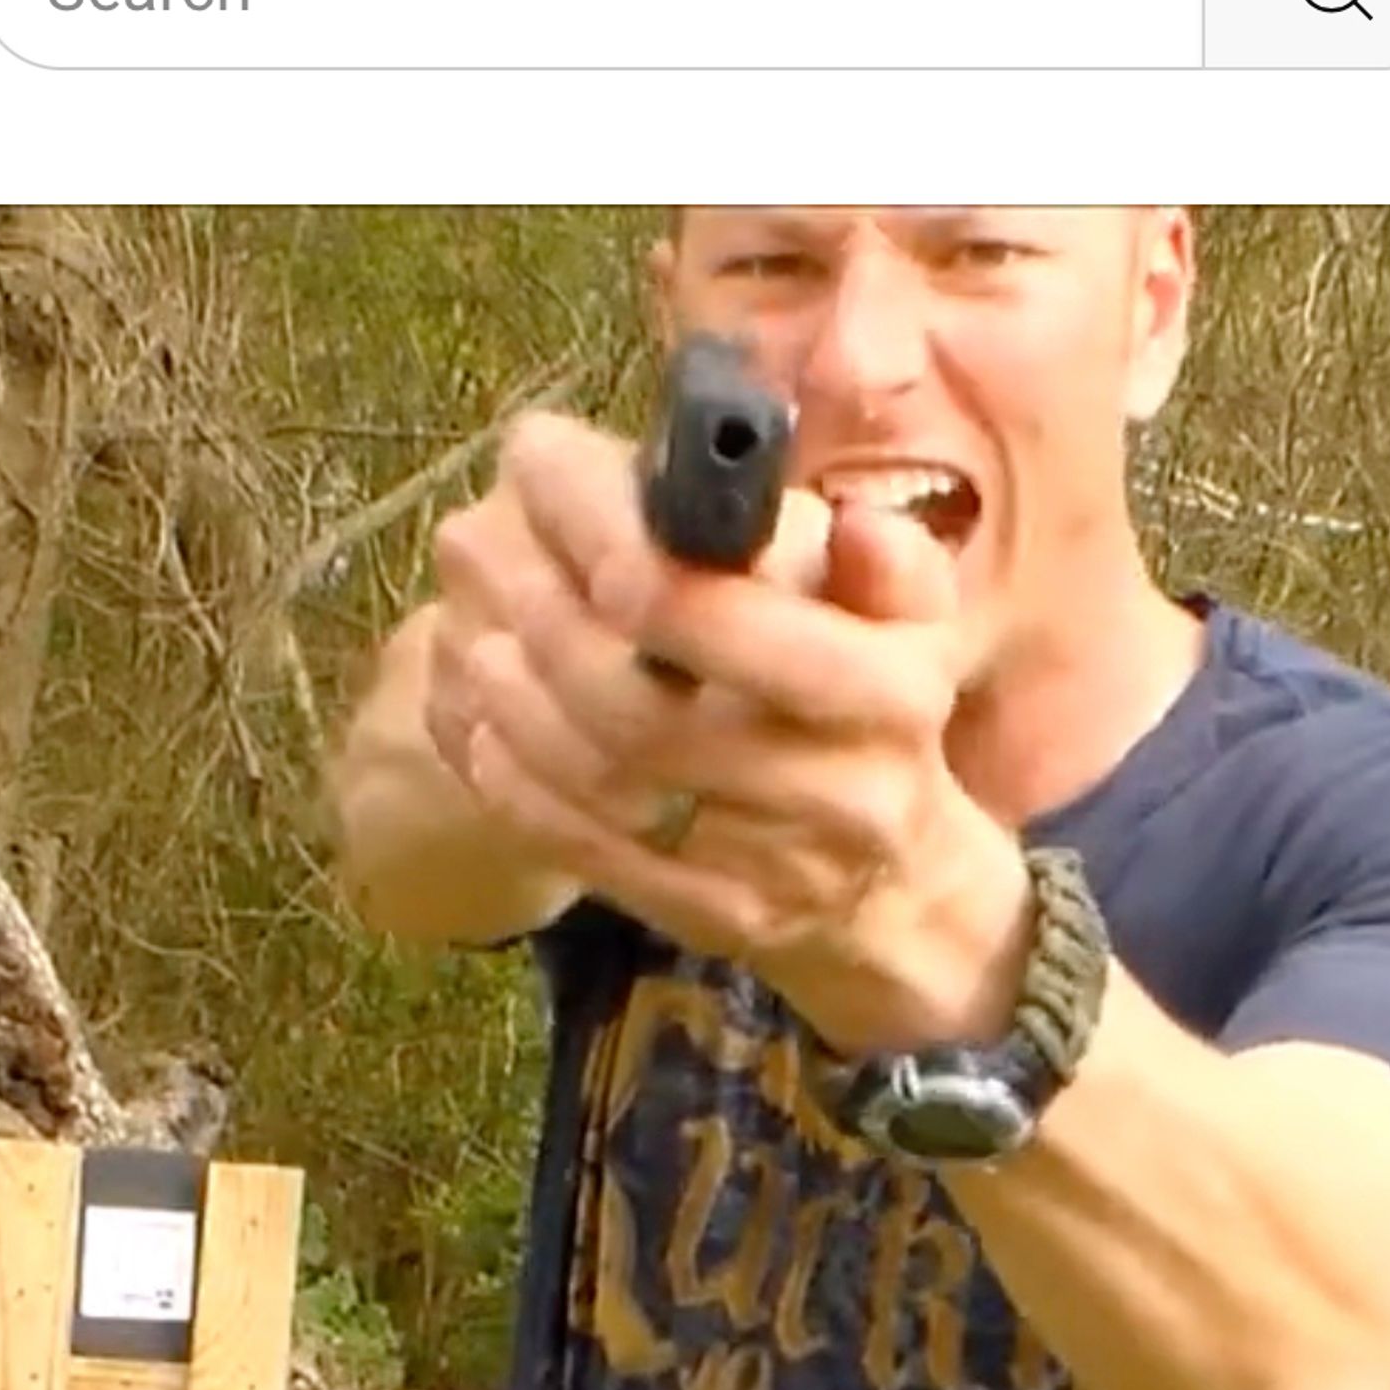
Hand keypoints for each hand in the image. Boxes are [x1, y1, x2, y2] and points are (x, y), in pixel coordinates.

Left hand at [422, 412, 1031, 1051]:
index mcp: (888, 693)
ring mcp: (771, 868)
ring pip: (613, 784)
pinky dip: (525, 788)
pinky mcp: (713, 918)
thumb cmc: (877, 712)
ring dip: (522, 703)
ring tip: (478, 634)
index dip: (626, 550)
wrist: (896, 883)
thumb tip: (851, 522)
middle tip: (477, 546)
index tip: (545, 471)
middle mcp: (839, 791)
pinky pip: (597, 855)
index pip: (737, 622)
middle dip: (549, 620)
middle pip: (650, 711)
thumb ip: (884, 563)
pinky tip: (484, 730)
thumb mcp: (913, 625)